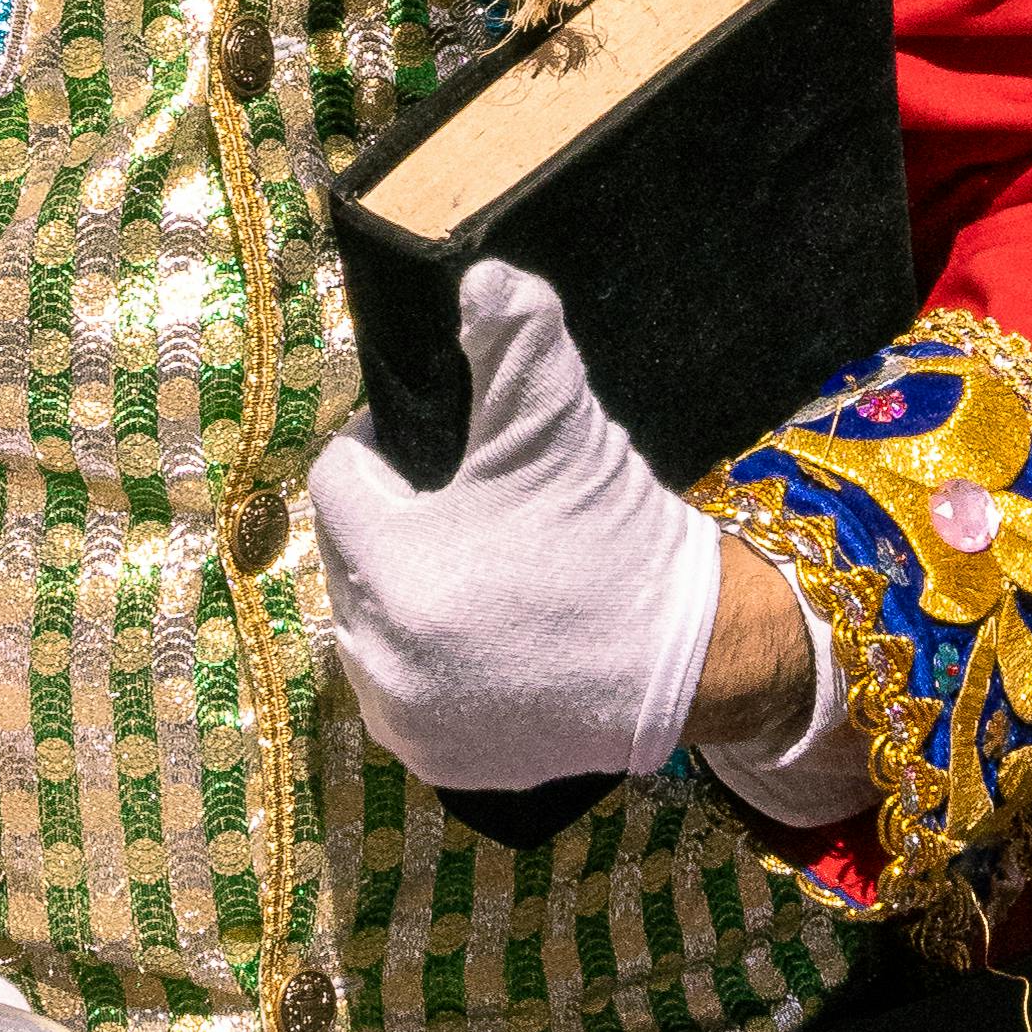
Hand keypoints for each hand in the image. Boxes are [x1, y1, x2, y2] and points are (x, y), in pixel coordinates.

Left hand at [309, 265, 734, 792]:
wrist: (692, 661)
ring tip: (471, 563)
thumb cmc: (614, 537)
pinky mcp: (432, 759)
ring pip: (364, 621)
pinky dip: (419, 654)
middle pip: (347, 553)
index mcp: (394, 566)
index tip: (434, 447)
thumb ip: (514, 335)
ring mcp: (403, 717)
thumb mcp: (560, 425)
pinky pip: (394, 685)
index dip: (381, 449)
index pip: (339, 480)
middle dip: (390, 521)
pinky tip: (475, 628)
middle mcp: (379, 655)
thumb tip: (480, 272)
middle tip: (462, 505)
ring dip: (398, 587)